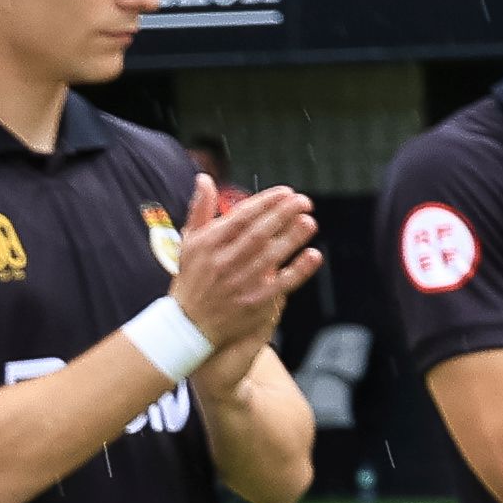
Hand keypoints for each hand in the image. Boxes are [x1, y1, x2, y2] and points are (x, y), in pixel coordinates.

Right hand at [167, 178, 323, 355]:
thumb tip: (204, 178)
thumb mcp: (189, 241)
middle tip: (304, 201)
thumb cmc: (193, 276)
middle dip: (283, 215)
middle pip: (258, 234)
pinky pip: (281, 283)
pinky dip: (298, 269)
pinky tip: (314, 255)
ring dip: (292, 238)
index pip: (241, 217)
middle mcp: (224, 261)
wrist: (189, 323)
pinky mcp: (255, 302)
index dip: (266, 202)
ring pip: (271, 256)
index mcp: (209, 243)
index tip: (286, 192)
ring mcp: (240, 283)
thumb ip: (200, 209)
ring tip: (309, 221)